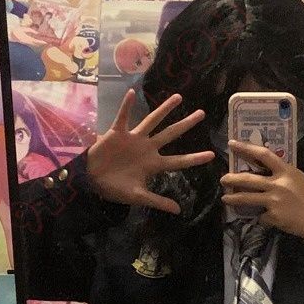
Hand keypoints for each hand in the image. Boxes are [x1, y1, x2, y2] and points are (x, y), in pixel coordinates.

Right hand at [86, 91, 214, 212]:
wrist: (92, 180)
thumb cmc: (115, 188)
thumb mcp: (138, 197)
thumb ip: (158, 202)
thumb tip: (178, 211)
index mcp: (153, 164)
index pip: (178, 161)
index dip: (194, 159)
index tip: (212, 155)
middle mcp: (147, 148)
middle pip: (171, 134)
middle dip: (186, 124)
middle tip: (202, 114)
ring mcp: (134, 139)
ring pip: (152, 121)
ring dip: (164, 109)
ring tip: (179, 97)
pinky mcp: (117, 133)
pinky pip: (123, 117)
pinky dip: (126, 106)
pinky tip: (131, 93)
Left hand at [221, 140, 303, 270]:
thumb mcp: (297, 179)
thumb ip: (281, 174)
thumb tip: (262, 171)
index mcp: (286, 171)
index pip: (263, 154)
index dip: (246, 148)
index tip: (231, 144)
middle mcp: (278, 184)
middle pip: (248, 179)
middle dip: (232, 178)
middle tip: (223, 179)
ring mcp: (275, 201)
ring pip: (247, 198)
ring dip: (233, 198)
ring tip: (225, 198)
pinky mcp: (273, 216)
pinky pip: (261, 216)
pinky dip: (263, 217)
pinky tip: (270, 219)